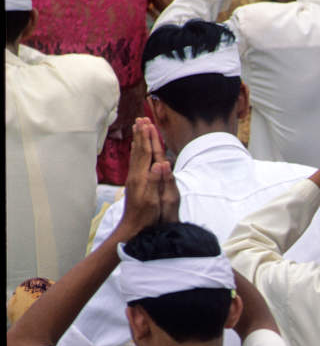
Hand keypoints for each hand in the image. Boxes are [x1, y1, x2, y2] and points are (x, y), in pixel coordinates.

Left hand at [116, 118, 173, 239]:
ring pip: (136, 154)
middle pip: (139, 150)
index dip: (147, 138)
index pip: (146, 153)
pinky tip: (135, 147)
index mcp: (142, 177)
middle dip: (141, 134)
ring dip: (137, 139)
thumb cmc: (147, 216)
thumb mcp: (155, 200)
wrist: (133, 227)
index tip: (148, 123)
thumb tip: (161, 164)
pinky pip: (135, 161)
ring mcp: (133, 178)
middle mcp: (135, 175)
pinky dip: (136, 151)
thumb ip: (157, 181)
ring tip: (137, 127)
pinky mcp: (134, 182)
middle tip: (141, 118)